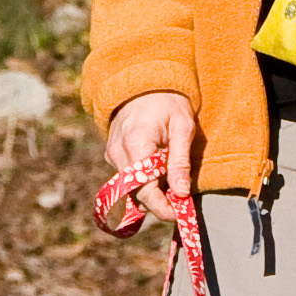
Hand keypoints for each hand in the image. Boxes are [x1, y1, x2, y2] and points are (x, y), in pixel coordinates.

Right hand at [105, 91, 195, 223]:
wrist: (142, 80)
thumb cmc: (168, 100)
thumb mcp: (182, 126)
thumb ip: (180, 161)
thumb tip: (182, 193)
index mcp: (136, 144)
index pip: (145, 189)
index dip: (162, 207)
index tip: (181, 215)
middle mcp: (118, 152)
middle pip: (136, 192)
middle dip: (159, 202)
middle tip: (182, 203)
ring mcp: (112, 154)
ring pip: (131, 187)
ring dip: (153, 191)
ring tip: (175, 184)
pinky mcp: (113, 154)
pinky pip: (128, 177)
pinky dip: (145, 180)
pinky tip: (161, 172)